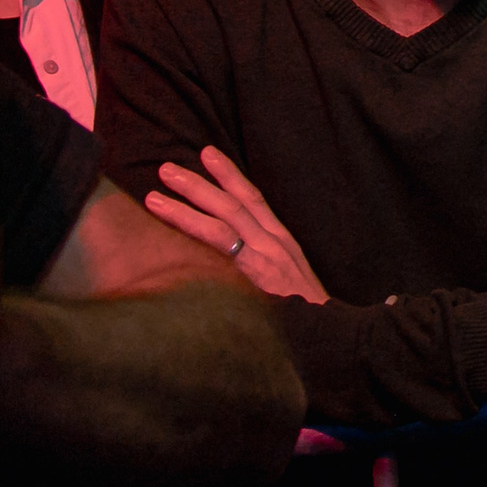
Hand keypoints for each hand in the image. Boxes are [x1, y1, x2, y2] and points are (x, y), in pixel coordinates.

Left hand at [146, 145, 328, 302]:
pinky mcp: (256, 274)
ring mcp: (266, 256)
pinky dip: (195, 229)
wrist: (331, 332)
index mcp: (282, 241)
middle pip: (234, 202)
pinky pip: (221, 245)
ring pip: (223, 219)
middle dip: (200, 182)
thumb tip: (234, 263)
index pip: (254, 199)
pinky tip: (171, 226)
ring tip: (156, 194)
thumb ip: (265, 266)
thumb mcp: (290, 281)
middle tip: (168, 168)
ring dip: (187, 203)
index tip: (208, 154)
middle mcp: (274, 242)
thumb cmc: (306, 313)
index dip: (230, 175)